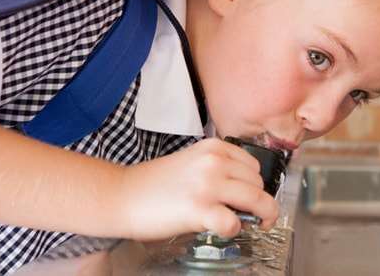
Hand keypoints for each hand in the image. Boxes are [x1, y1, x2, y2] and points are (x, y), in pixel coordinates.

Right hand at [114, 138, 278, 239]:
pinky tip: (222, 229)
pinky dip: (233, 230)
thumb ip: (219, 170)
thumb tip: (245, 194)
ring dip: (257, 217)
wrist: (121, 195)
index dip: (255, 185)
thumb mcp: (192, 163)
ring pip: (257, 201)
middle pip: (258, 184)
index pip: (254, 167)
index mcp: (214, 148)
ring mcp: (208, 185)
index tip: (249, 197)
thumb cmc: (154, 184)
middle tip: (247, 215)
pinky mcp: (199, 209)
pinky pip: (234, 223)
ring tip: (245, 223)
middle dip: (258, 202)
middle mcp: (214, 163)